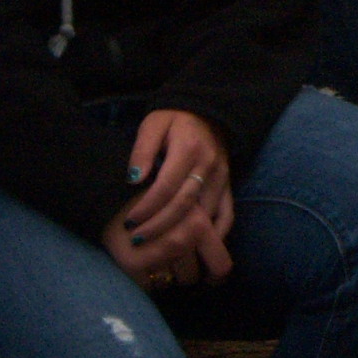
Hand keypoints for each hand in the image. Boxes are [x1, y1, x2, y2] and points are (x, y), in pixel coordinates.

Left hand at [102, 110, 233, 289]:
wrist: (208, 111)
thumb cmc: (175, 119)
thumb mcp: (153, 124)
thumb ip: (142, 150)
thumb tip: (134, 178)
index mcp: (189, 149)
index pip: (166, 188)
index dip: (146, 209)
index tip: (128, 222)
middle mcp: (209, 165)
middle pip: (184, 205)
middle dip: (158, 227)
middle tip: (136, 239)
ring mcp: (222, 177)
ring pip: (205, 215)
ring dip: (181, 235)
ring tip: (159, 247)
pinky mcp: (228, 185)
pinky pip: (226, 214)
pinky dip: (214, 234)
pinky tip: (195, 245)